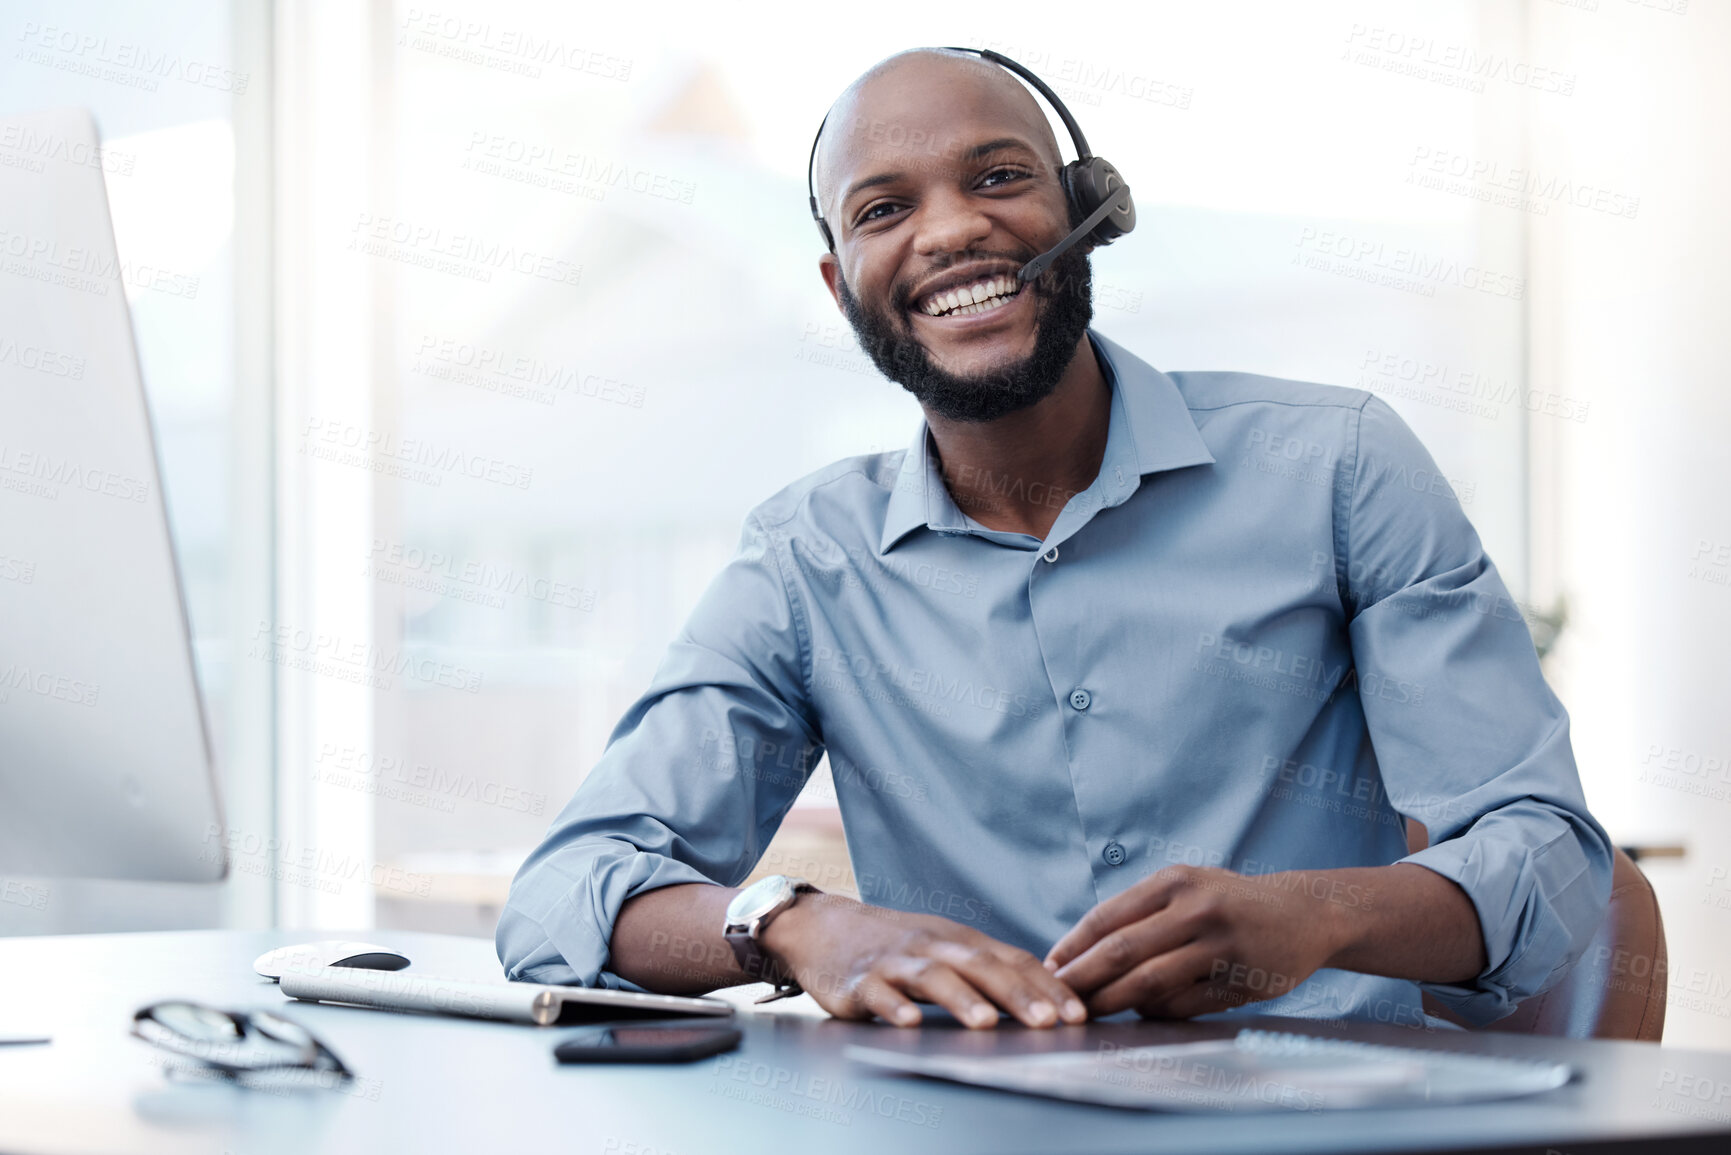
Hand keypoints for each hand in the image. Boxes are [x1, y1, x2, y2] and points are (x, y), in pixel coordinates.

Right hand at [759, 892, 1089, 1028]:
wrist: (824, 928)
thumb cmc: (897, 946)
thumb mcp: (946, 948)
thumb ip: (989, 969)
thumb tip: (1050, 995)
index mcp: (960, 942)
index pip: (1013, 960)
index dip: (1047, 986)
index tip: (1079, 1013)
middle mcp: (933, 947)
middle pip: (981, 967)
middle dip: (1017, 995)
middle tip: (1048, 1022)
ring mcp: (895, 963)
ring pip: (933, 977)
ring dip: (961, 999)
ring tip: (986, 1022)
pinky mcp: (859, 981)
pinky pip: (879, 993)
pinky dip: (896, 1007)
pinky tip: (911, 1022)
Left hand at [1043, 865, 1348, 1018]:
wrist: (1304, 913)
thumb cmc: (1229, 901)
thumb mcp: (1187, 886)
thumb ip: (1141, 911)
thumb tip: (1081, 952)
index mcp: (1175, 882)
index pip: (1108, 917)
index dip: (1073, 946)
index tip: (1049, 966)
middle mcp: (1196, 909)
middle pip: (1122, 951)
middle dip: (1083, 978)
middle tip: (1056, 997)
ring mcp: (1220, 947)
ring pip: (1151, 982)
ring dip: (1113, 1001)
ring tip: (1090, 1012)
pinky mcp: (1240, 981)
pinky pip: (1185, 1005)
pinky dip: (1156, 1012)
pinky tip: (1139, 1015)